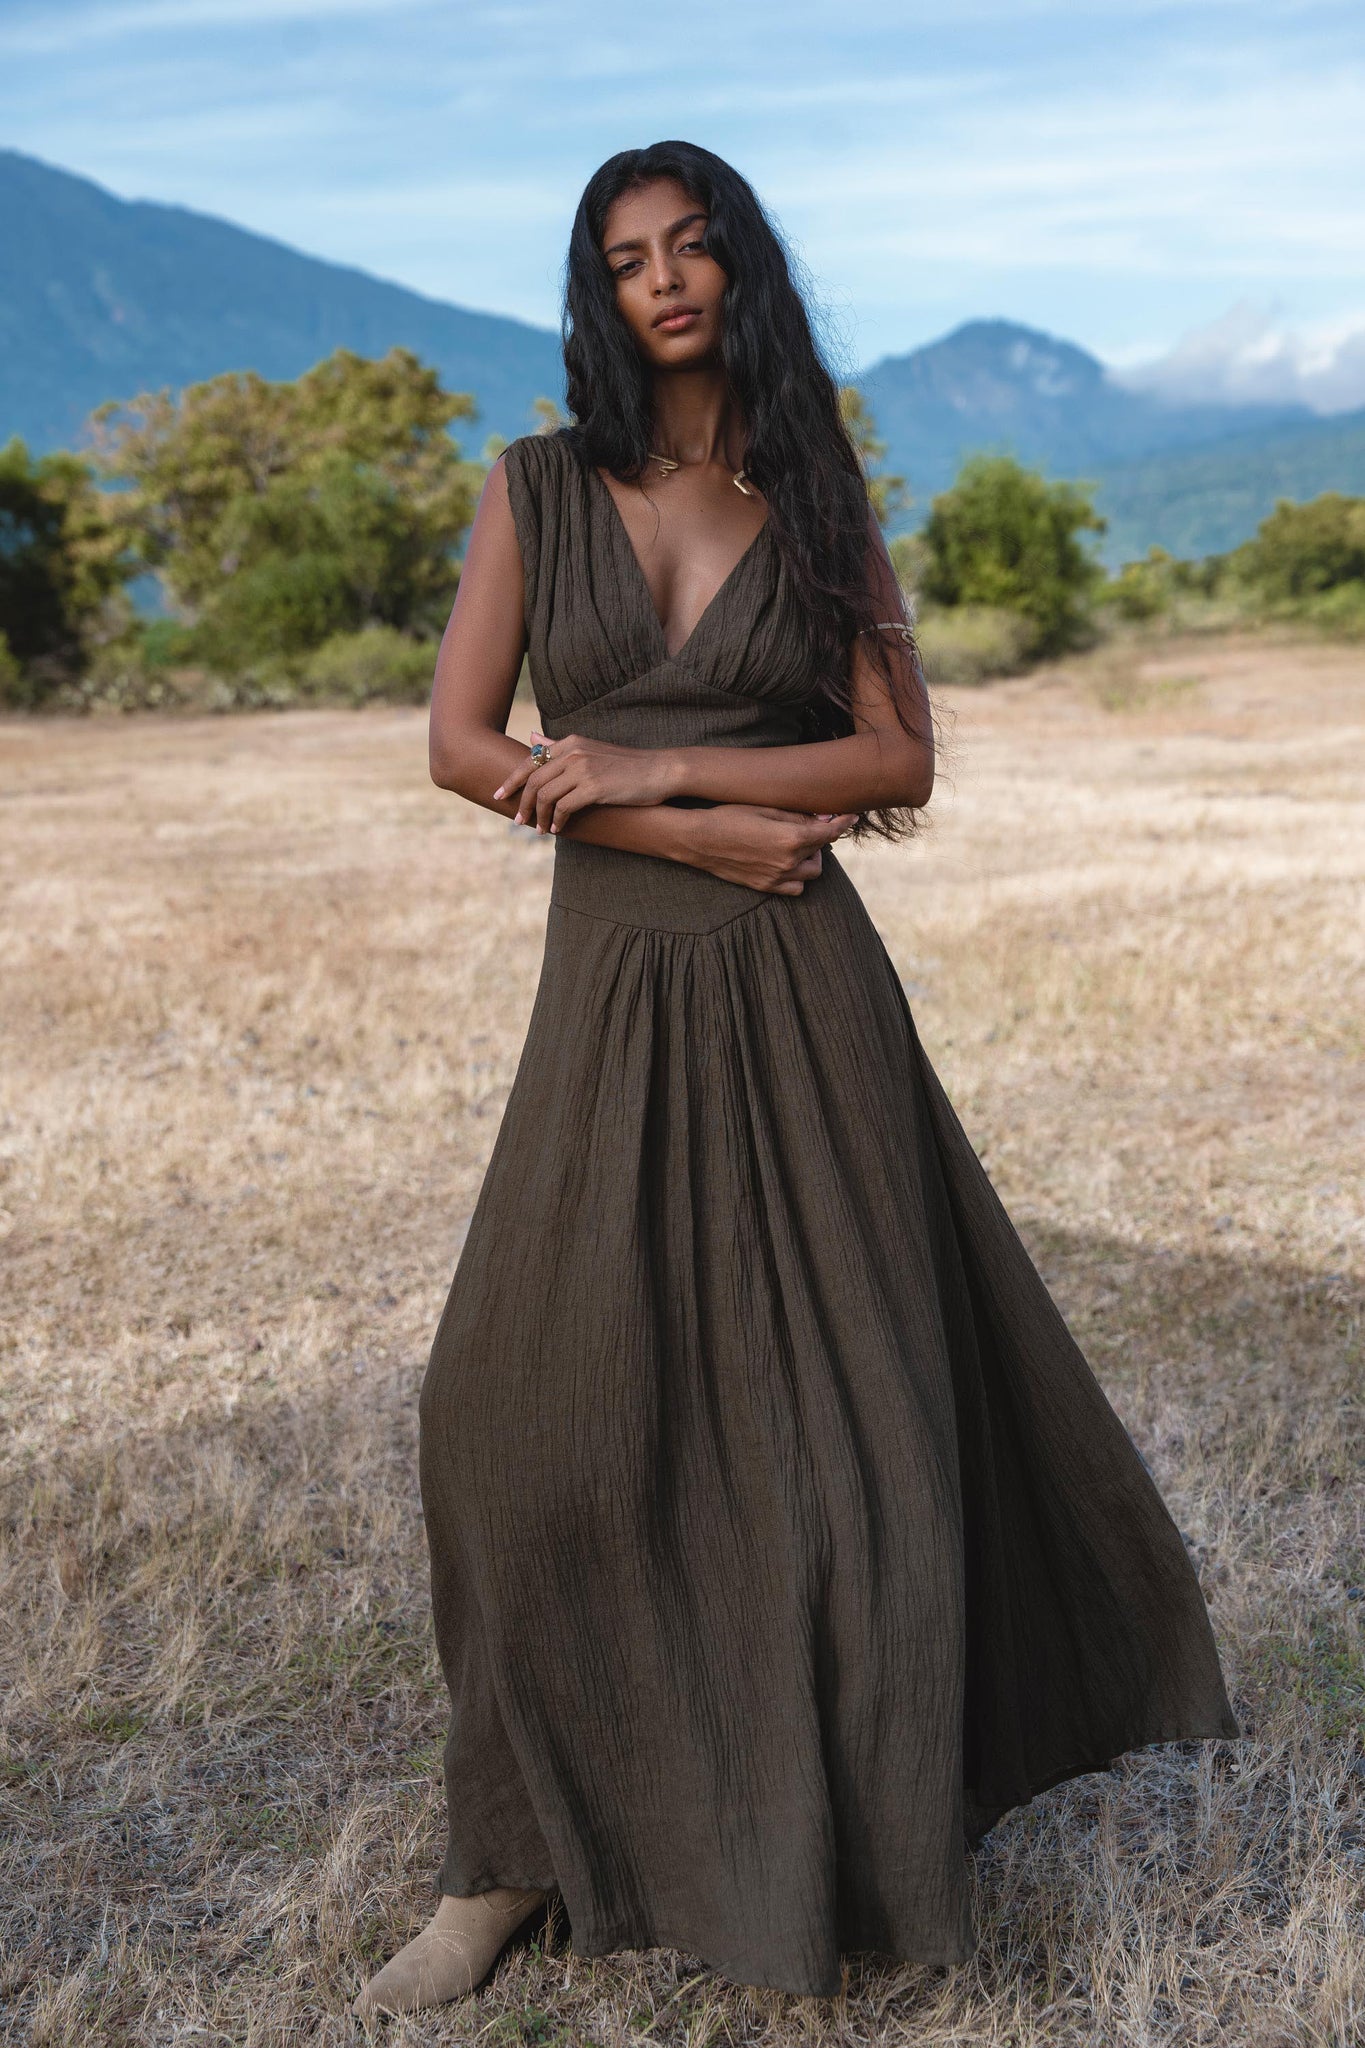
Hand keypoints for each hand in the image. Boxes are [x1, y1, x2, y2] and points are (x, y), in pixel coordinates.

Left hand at [494, 732, 678, 831]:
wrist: (659, 771)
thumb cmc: (626, 765)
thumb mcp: (591, 750)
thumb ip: (560, 746)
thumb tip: (532, 739)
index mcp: (570, 742)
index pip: (530, 761)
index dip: (511, 780)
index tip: (499, 795)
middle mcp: (573, 752)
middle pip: (533, 780)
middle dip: (522, 803)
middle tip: (518, 821)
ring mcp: (583, 769)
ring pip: (545, 796)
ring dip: (539, 816)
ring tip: (540, 830)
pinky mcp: (593, 787)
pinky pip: (563, 808)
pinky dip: (556, 821)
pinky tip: (558, 829)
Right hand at [680, 805, 857, 894]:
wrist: (698, 839)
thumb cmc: (729, 816)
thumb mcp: (766, 808)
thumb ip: (797, 815)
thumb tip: (825, 816)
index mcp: (791, 838)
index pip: (829, 832)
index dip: (843, 822)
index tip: (852, 816)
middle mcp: (788, 862)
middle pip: (821, 853)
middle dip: (819, 840)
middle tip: (806, 827)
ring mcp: (776, 877)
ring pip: (811, 873)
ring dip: (809, 859)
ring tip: (794, 846)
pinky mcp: (765, 887)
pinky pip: (794, 888)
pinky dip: (796, 876)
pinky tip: (784, 863)